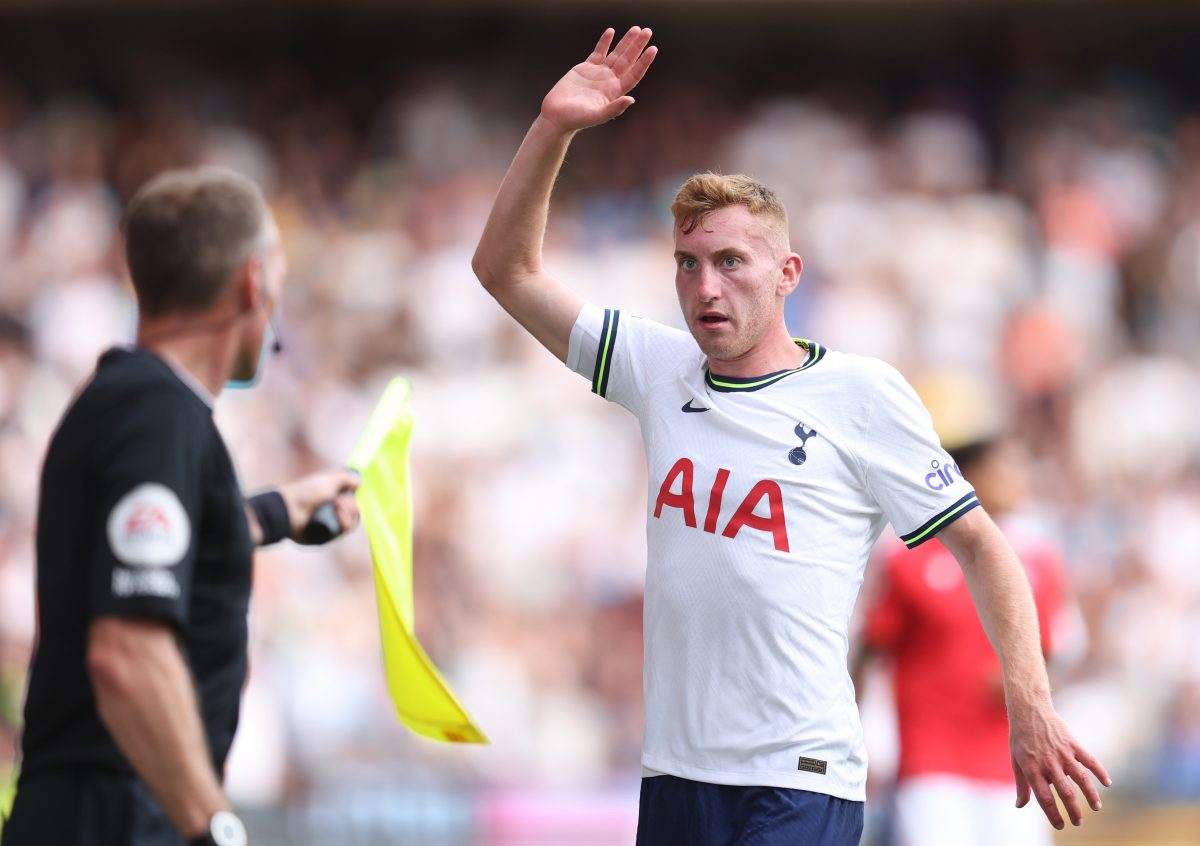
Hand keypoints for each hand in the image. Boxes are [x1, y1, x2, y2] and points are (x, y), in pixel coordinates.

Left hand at [278, 468, 360, 541]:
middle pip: (355, 513)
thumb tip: (361, 481)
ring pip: (351, 524)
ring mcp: (329, 525)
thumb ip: (346, 478)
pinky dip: (344, 522)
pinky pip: (342, 532)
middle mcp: (332, 513)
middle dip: (353, 506)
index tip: (356, 492)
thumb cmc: (305, 492)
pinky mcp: (326, 537)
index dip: (357, 498)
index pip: (354, 501)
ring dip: (349, 513)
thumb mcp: (328, 479)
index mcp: (333, 499)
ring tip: (337, 505)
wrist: (288, 509)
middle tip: (341, 500)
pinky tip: (337, 513)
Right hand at [540, 26, 656, 133]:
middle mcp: (609, 82)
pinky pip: (598, 52)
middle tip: (647, 31)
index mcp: (614, 92)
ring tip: (636, 29)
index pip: (633, 74)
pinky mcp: (585, 68)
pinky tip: (611, 32)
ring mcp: (598, 74)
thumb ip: (613, 108)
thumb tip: (631, 100)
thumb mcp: (595, 116)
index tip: (653, 49)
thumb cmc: (575, 119)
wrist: (556, 116)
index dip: (644, 62)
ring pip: (615, 54)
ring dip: (625, 42)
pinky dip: (604, 42)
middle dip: (637, 46)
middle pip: (627, 61)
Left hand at [1009, 694, 1111, 828]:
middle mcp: (1049, 763)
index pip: (1045, 799)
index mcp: (1032, 769)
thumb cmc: (1020, 739)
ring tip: (1096, 807)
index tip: (1060, 826)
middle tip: (1078, 822)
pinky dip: (1100, 772)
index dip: (1053, 815)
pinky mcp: (1073, 744)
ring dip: (1091, 795)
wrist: (1029, 711)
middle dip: (1074, 811)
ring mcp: (1062, 753)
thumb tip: (1020, 806)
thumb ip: (1021, 785)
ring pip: (1081, 779)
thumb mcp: (1015, 761)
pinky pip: (1090, 760)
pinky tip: (1107, 783)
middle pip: (1065, 793)